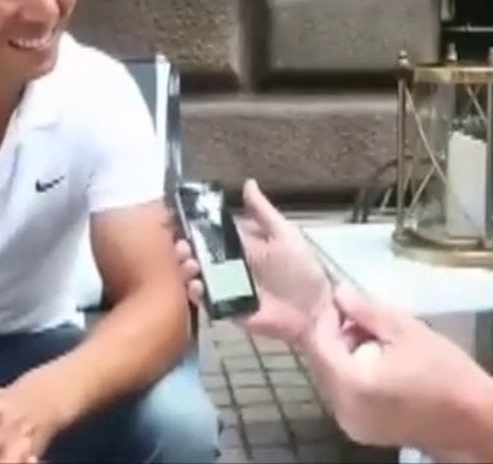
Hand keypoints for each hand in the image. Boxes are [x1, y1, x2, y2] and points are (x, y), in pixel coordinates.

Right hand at [175, 178, 332, 346]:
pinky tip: (197, 284)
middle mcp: (232, 266)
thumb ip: (264, 212)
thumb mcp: (285, 235)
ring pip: (199, 276)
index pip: (214, 232)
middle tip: (182, 244)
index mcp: (245, 245)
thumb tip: (248, 183)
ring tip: (189, 263)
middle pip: (201, 254)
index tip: (177, 218)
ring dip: (188, 268)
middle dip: (186, 248)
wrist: (314, 310)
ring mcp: (228, 289)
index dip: (195, 226)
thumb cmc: (303, 270)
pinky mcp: (228, 310)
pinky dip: (198, 293)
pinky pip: (208, 302)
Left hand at [304, 285, 492, 453]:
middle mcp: (342, 409)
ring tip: (375, 339)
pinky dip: (353, 375)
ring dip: (344, 355)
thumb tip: (339, 292)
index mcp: (352, 384)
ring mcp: (350, 424)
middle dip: (336, 336)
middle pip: (322, 362)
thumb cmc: (446, 372)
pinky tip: (379, 364)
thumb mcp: (407, 331)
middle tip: (362, 317)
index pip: (319, 343)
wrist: (476, 421)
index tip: (344, 300)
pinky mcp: (361, 431)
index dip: (327, 318)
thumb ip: (367, 311)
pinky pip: (344, 395)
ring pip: (331, 378)